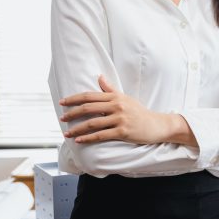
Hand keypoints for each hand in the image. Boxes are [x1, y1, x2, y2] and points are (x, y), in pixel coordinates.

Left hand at [59, 75, 187, 144]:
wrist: (156, 125)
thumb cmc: (139, 112)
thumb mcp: (125, 98)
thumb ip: (110, 89)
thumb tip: (99, 77)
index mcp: (115, 96)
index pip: (90, 96)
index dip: (74, 99)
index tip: (62, 102)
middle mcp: (116, 105)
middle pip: (88, 108)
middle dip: (72, 113)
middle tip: (61, 118)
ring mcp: (120, 119)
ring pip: (92, 123)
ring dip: (77, 129)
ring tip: (67, 133)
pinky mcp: (123, 132)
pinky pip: (101, 135)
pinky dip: (88, 138)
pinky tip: (79, 141)